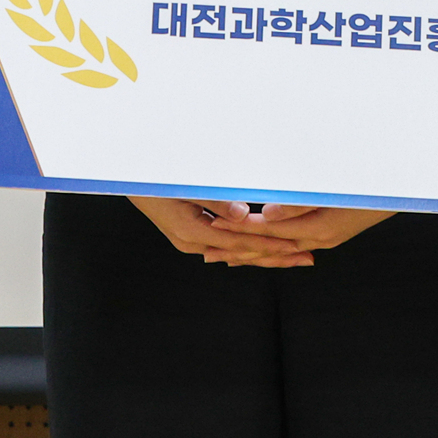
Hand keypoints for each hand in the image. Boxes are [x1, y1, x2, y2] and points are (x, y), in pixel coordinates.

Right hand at [130, 195, 317, 267]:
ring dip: (266, 254)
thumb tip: (244, 215)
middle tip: (307, 258)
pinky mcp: (193, 235)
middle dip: (276, 256)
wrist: (129, 181)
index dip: (271, 246)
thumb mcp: (186, 187)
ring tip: (294, 256)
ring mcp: (192, 240)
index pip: (242, 244)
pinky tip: (263, 252)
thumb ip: (216, 201)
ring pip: (237, 252)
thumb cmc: (157, 180)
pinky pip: (227, 246)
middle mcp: (193, 242)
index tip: (297, 247)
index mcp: (192, 232)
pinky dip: (248, 249)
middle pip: (243, 254)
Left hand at [211, 204, 395, 253]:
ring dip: (251, 252)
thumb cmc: (369, 182)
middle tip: (207, 251)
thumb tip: (267, 215)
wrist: (402, 187)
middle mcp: (319, 238)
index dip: (239, 229)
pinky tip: (264, 247)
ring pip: (280, 250)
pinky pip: (292, 244)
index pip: (268, 231)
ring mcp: (325, 237)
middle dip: (238, 249)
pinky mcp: (329, 233)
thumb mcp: (333, 189)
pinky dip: (272, 247)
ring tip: (225, 256)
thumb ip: (299, 203)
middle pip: (270, 247)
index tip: (213, 226)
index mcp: (317, 228)